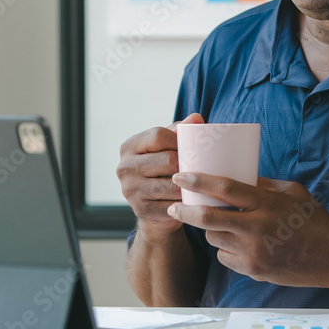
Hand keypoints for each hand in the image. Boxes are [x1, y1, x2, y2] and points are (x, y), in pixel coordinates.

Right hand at [117, 113, 204, 238]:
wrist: (153, 204)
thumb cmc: (162, 168)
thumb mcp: (167, 146)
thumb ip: (180, 131)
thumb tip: (197, 118)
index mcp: (128, 147)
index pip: (158, 136)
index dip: (179, 140)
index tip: (192, 147)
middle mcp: (124, 167)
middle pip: (167, 160)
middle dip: (187, 164)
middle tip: (203, 167)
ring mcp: (130, 190)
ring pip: (172, 184)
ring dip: (190, 185)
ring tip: (203, 183)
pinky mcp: (141, 209)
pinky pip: (171, 205)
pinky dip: (185, 204)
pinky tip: (194, 200)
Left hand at [166, 174, 328, 288]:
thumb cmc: (314, 220)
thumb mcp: (292, 192)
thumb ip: (262, 185)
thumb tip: (234, 176)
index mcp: (267, 204)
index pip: (225, 189)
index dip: (199, 181)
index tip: (180, 175)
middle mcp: (257, 228)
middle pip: (208, 218)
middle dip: (185, 210)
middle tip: (174, 204)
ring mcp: (254, 253)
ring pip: (214, 238)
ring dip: (211, 229)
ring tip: (218, 221)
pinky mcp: (254, 270)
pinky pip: (226, 257)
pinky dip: (226, 247)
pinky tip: (239, 242)